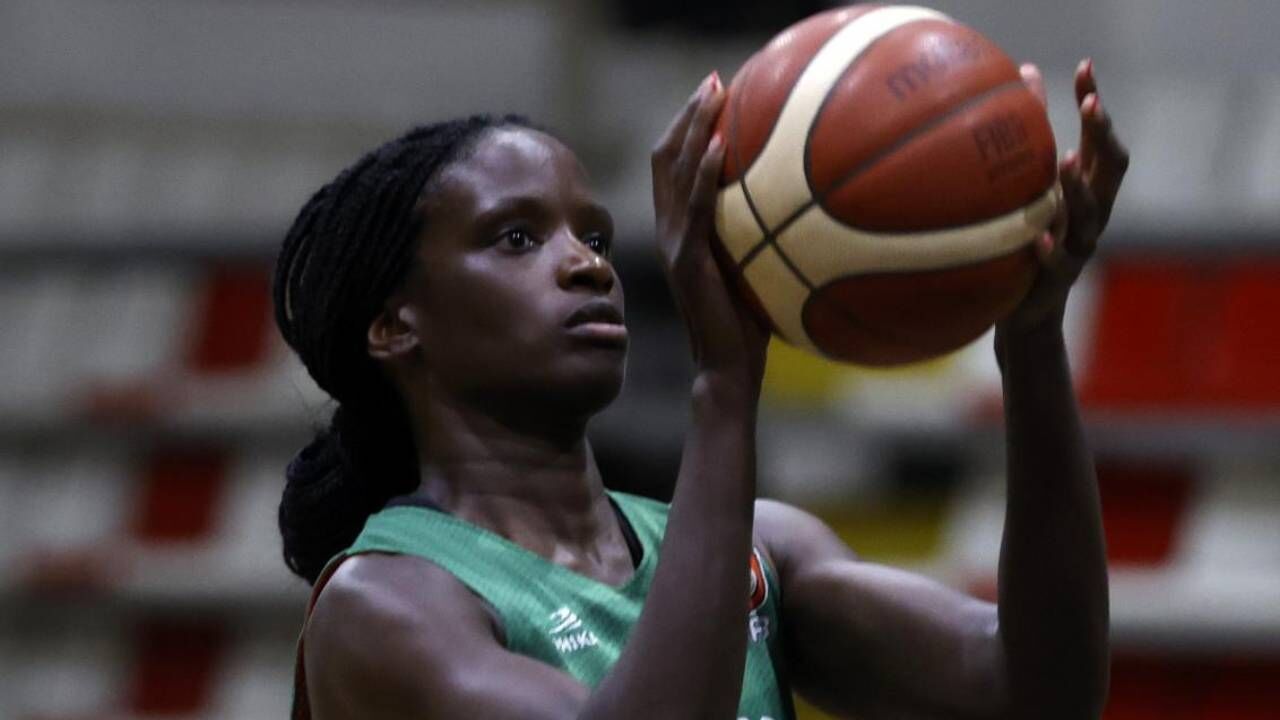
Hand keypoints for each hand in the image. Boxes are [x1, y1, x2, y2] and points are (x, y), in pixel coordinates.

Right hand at [652, 73, 769, 385]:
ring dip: (693, 127)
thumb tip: (806, 211)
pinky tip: (720, 145)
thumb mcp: (757, 272)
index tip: (715, 94)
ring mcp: (675, 245)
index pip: (672, 167)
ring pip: (673, 170)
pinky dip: (702, 171)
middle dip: (688, 113)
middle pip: (665, 156)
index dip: (687, 127)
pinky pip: (695, 206)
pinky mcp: (688, 260)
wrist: (728, 370)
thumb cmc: (749, 330)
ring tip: (713, 94)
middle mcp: (671, 232)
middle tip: (713, 81)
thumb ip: (764, 239)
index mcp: (682, 232)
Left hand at [999, 59, 1129, 337]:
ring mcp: (1078, 244)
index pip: (1098, 138)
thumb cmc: (1025, 244)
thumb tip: (1014, 86)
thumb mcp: (1026, 196)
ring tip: (1062, 163)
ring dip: (1078, 188)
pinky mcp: (1060, 277)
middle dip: (1104, 134)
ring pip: (1090, 213)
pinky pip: (1058, 261)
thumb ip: (1026, 150)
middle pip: (1111, 167)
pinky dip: (1050, 248)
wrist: (1025, 313)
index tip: (1086, 68)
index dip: (1095, 105)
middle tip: (1092, 105)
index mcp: (1083, 188)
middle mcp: (1090, 212)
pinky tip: (1036, 238)